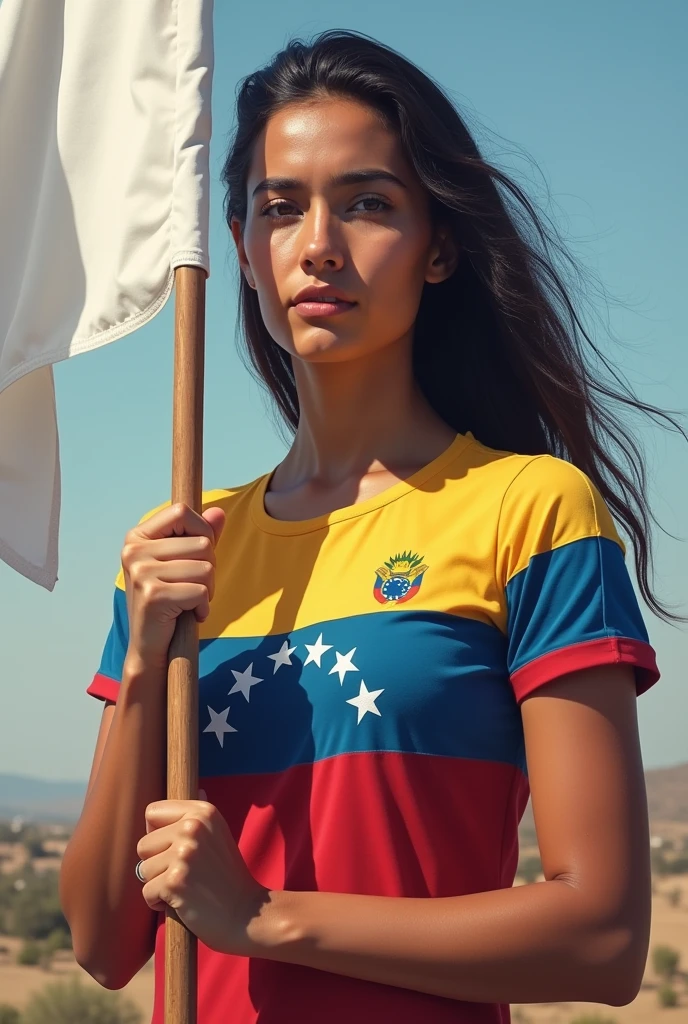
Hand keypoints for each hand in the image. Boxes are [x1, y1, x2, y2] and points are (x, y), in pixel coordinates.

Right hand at [121, 502, 225, 668]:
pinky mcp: (152, 595)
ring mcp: (140, 573)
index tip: (196, 556)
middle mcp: (134, 551)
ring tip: (189, 601)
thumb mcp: (183, 563)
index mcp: (137, 536)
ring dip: (208, 590)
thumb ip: (200, 535)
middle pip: (202, 543)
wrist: (149, 646)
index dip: (202, 531)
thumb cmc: (168, 601)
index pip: (181, 511)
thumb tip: (219, 512)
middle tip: (192, 587)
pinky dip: (203, 607)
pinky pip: (200, 591)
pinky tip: (188, 615)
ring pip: (206, 568)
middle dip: (209, 568)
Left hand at [136, 793, 268, 955]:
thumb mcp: (220, 835)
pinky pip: (147, 892)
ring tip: (185, 887)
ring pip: (142, 870)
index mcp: (203, 811)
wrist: (248, 914)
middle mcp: (192, 827)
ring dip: (158, 884)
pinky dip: (159, 903)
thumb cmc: (228, 876)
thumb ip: (201, 816)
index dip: (157, 834)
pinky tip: (182, 902)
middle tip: (185, 873)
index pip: (152, 812)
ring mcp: (183, 854)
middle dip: (157, 863)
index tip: (175, 848)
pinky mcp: (175, 881)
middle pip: (143, 844)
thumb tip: (198, 787)